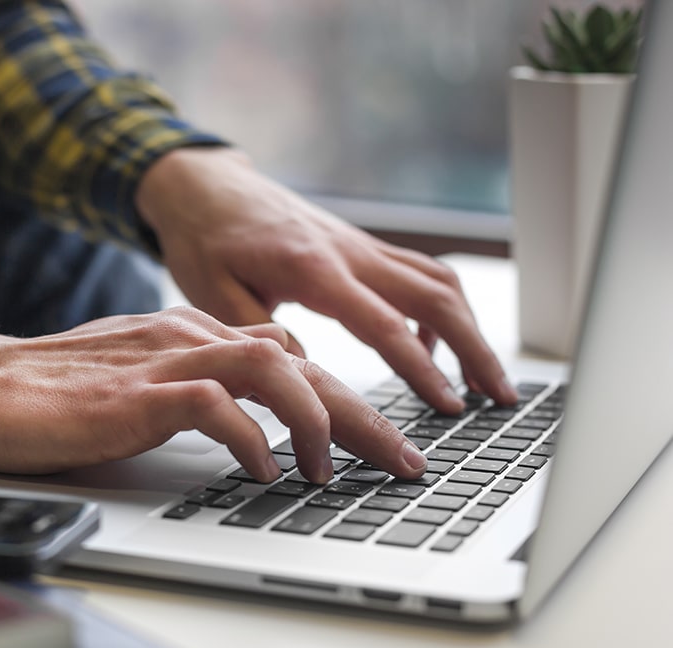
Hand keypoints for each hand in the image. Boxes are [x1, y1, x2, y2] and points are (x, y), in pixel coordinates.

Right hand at [0, 312, 426, 482]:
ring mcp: (161, 360)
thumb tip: (246, 421)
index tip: (374, 441)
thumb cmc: (52, 394)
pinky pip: (213, 405)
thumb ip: (192, 391)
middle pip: (299, 362)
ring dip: (316, 420)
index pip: (288, 355)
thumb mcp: (139, 386)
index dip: (341, 397)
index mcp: (189, 334)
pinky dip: (251, 439)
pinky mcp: (133, 394)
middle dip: (361, 414)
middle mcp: (186, 337)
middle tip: (402, 461)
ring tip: (334, 471)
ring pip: (271, 368)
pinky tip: (265, 472)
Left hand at [135, 148, 517, 412]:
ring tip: (485, 377)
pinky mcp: (359, 246)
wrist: (204, 185)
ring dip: (470, 328)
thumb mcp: (214, 297)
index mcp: (313, 269)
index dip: (422, 369)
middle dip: (476, 348)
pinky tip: (430, 344)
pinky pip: (417, 273)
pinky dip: (439, 309)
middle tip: (498, 396)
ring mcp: (360, 245)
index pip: (385, 325)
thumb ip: (262, 340)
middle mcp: (349, 252)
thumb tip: (308, 381)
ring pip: (438, 280)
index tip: (449, 406)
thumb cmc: (204, 239)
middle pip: (436, 297)